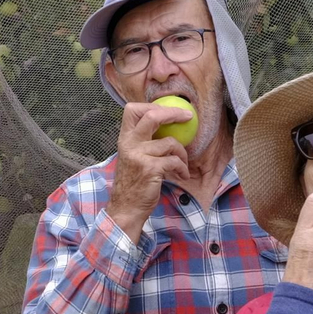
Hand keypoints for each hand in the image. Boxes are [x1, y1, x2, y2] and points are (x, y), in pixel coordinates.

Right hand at [104, 101, 193, 238]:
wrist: (126, 207)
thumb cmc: (132, 183)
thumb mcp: (132, 157)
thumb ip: (142, 142)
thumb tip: (164, 126)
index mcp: (124, 139)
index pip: (132, 110)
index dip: (151, 106)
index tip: (167, 111)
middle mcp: (129, 144)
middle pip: (152, 116)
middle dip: (173, 113)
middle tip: (188, 117)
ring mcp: (139, 156)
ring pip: (170, 142)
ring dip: (182, 153)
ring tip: (182, 164)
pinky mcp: (150, 169)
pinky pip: (174, 161)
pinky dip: (182, 168)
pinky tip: (181, 175)